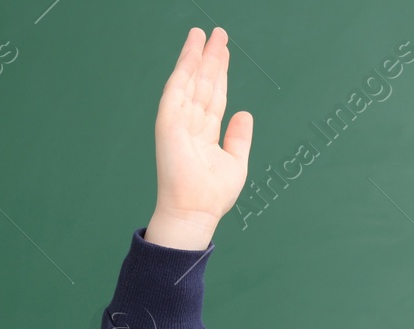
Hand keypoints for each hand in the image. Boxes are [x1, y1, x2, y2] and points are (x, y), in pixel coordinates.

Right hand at [145, 27, 252, 249]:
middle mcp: (191, 123)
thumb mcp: (236, 161)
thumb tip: (245, 113)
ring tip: (204, 33)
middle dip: (211, 58)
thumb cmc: (213, 195)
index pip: (215, 96)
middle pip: (204, 83)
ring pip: (191, 81)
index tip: (225, 52)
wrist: (196, 211)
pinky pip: (177, 88)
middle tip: (218, 33)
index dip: (221, 73)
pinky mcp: (168, 121)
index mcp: (205, 133)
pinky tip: (191, 50)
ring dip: (197, 56)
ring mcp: (178, 121)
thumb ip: (239, 137)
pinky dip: (184, 68)